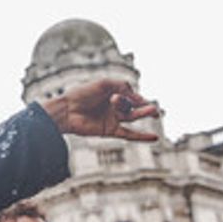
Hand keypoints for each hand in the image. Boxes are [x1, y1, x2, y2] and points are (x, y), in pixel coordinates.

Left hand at [41, 78, 159, 141]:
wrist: (66, 110)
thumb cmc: (81, 94)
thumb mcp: (104, 83)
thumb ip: (123, 86)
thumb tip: (139, 98)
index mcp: (112, 93)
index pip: (130, 94)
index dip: (136, 96)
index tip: (138, 98)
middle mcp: (113, 107)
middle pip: (133, 105)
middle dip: (144, 106)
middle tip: (155, 110)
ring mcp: (112, 119)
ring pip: (132, 116)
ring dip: (143, 114)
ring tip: (155, 113)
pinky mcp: (109, 130)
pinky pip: (128, 134)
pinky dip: (141, 136)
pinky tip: (154, 138)